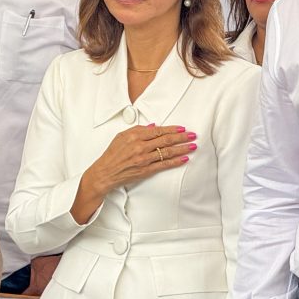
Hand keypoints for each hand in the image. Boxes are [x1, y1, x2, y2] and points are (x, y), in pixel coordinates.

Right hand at [71, 124, 196, 223]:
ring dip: (182, 148)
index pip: (158, 131)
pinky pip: (164, 165)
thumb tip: (154, 126)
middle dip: (182, 137)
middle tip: (193, 135)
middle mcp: (140, 147)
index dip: (172, 129)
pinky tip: (185, 158)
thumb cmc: (112, 154)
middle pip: (166, 140)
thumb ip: (138, 130)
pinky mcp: (146, 170)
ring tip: (193, 146)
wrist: (105, 173)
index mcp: (134, 136)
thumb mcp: (121, 137)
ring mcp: (144, 159)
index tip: (182, 128)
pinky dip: (176, 161)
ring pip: (168, 152)